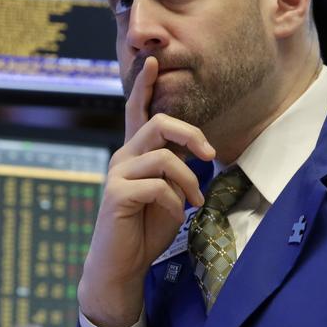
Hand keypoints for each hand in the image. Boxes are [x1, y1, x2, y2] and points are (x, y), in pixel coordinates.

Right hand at [78, 57, 214, 326]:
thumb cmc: (146, 226)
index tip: (154, 61)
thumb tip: (195, 156)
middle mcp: (123, 156)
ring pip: (163, 157)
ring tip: (194, 200)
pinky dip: (176, 202)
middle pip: (158, 125)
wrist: (122, 264)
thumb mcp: (166, 192)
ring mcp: (117, 173)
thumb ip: (174, 169)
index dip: (145, 86)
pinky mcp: (116, 194)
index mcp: (134, 153)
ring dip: (188, 180)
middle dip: (190, 135)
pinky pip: (158, 187)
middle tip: (210, 154)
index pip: (137, 112)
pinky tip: (177, 216)